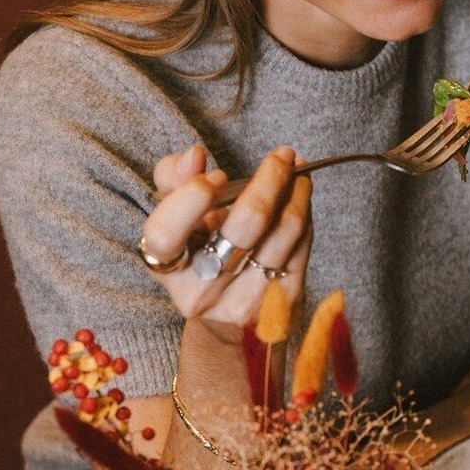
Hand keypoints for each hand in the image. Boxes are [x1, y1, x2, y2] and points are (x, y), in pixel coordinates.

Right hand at [140, 145, 312, 330]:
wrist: (226, 312)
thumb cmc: (198, 250)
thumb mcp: (175, 216)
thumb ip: (173, 179)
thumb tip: (195, 156)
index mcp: (166, 268)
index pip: (166, 235)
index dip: (192, 200)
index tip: (217, 175)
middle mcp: (204, 290)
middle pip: (246, 225)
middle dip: (269, 180)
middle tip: (280, 156)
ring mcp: (246, 300)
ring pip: (284, 231)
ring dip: (296, 191)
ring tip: (296, 168)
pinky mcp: (283, 301)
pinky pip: (302, 244)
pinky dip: (303, 211)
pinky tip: (300, 192)